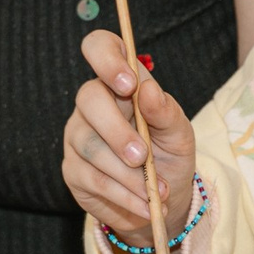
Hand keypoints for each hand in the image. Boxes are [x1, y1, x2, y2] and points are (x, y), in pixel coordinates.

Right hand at [62, 30, 195, 246]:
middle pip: (89, 98)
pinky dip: (122, 194)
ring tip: (154, 192)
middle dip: (118, 130)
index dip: (106, 58)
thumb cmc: (170, 157)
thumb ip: (165, 111)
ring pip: (91, 145)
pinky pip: (92, 178)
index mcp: (119, 84)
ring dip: (126, 172)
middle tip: (143, 156)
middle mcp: (93, 104)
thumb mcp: (179, 134)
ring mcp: (77, 136)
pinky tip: (144, 204)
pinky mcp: (73, 170)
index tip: (127, 84)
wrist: (163, 203)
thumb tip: (146, 89)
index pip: (99, 48)